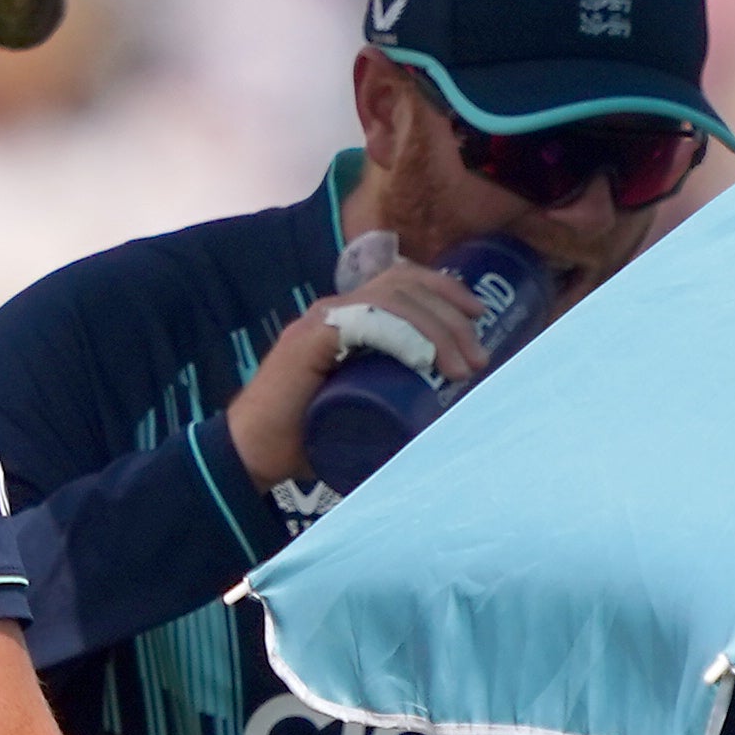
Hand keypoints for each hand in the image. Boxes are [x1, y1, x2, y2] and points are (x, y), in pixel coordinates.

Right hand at [221, 259, 488, 487]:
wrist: (254, 455)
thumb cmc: (310, 437)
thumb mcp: (369, 410)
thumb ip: (399, 403)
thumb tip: (450, 417)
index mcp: (349, 316)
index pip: (401, 279)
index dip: (444, 289)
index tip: (479, 317)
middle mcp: (334, 309)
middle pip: (403, 284)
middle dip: (451, 313)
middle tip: (478, 358)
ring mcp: (319, 321)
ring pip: (390, 299)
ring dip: (435, 328)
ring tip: (462, 367)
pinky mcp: (307, 341)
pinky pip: (363, 322)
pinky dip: (400, 334)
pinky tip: (424, 359)